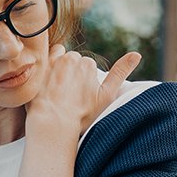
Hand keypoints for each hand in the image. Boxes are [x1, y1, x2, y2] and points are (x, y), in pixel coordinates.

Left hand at [26, 46, 143, 135]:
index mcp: (88, 64)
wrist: (54, 123)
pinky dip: (47, 68)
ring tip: (58, 89)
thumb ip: (121, 72)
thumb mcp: (107, 95)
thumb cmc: (82, 113)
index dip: (85, 81)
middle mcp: (71, 58)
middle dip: (73, 73)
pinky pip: (45, 60)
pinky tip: (48, 83)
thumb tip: (137, 54)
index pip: (88, 66)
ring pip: (60, 59)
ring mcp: (53, 62)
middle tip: (69, 94)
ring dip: (60, 69)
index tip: (81, 95)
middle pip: (74, 61)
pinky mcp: (39, 67)